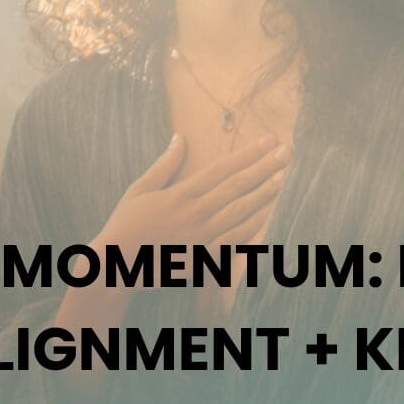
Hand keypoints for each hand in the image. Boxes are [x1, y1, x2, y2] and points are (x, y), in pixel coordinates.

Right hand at [98, 134, 290, 263]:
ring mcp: (202, 237)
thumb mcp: (140, 188)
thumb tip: (180, 137)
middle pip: (238, 187)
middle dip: (264, 168)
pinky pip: (234, 241)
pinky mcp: (204, 257)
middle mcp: (196, 213)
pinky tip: (267, 215)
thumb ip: (165, 164)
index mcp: (182, 193)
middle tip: (287, 154)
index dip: (248, 155)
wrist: (117, 266)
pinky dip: (252, 227)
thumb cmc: (125, 225)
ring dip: (264, 194)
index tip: (267, 143)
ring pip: (241, 212)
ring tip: (283, 179)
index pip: (223, 169)